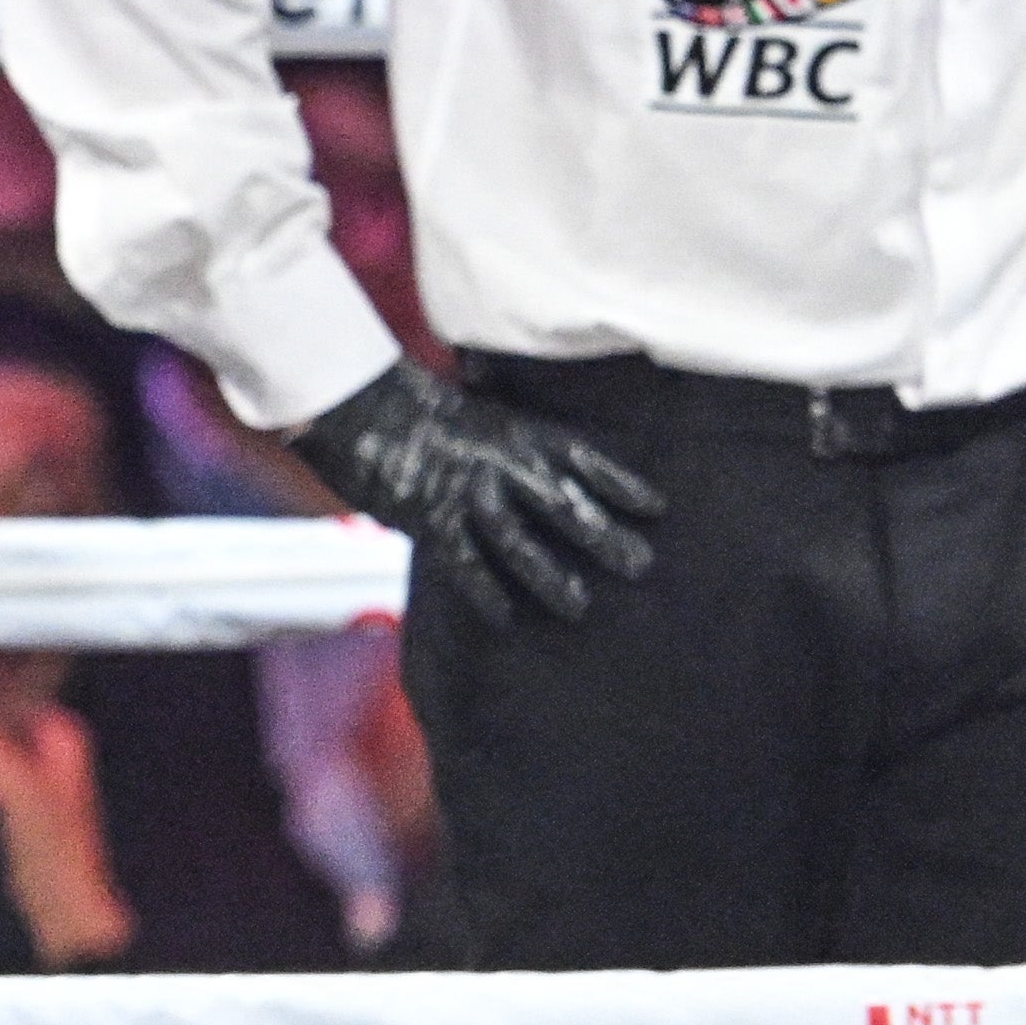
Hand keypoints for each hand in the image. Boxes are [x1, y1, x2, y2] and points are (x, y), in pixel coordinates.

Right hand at [291, 363, 660, 623]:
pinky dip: (486, 592)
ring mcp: (467, 491)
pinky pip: (465, 562)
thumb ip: (523, 440)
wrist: (367, 404)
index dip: (622, 484)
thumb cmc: (429, 407)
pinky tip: (506, 620)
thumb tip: (562, 466)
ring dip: (550, 577)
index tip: (658, 509)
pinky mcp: (431, 517)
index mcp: (520, 431)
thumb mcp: (489, 410)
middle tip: (641, 567)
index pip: (584, 460)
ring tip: (579, 607)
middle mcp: (502, 462)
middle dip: (604, 537)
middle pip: (564, 505)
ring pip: (519, 542)